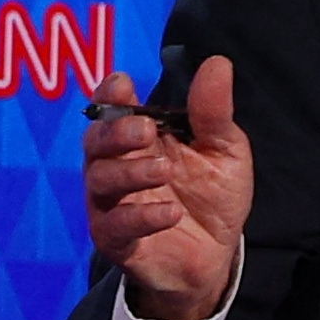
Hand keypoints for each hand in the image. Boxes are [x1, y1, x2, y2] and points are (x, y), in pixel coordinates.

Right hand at [85, 58, 251, 319]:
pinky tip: (171, 212)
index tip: (121, 84)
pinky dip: (141, 216)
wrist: (216, 256)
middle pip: (95, 141)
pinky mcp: (115, 239)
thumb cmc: (213, 197)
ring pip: (100, 179)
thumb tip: (216, 63)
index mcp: (138, 139)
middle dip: (116, 132)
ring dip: (131, 172)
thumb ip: (213, 112)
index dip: (109, 95)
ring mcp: (112, 203)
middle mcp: (117, 165)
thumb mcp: (224, 150)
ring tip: (165, 172)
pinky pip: (115, 225)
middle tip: (146, 131)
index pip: (111, 109)